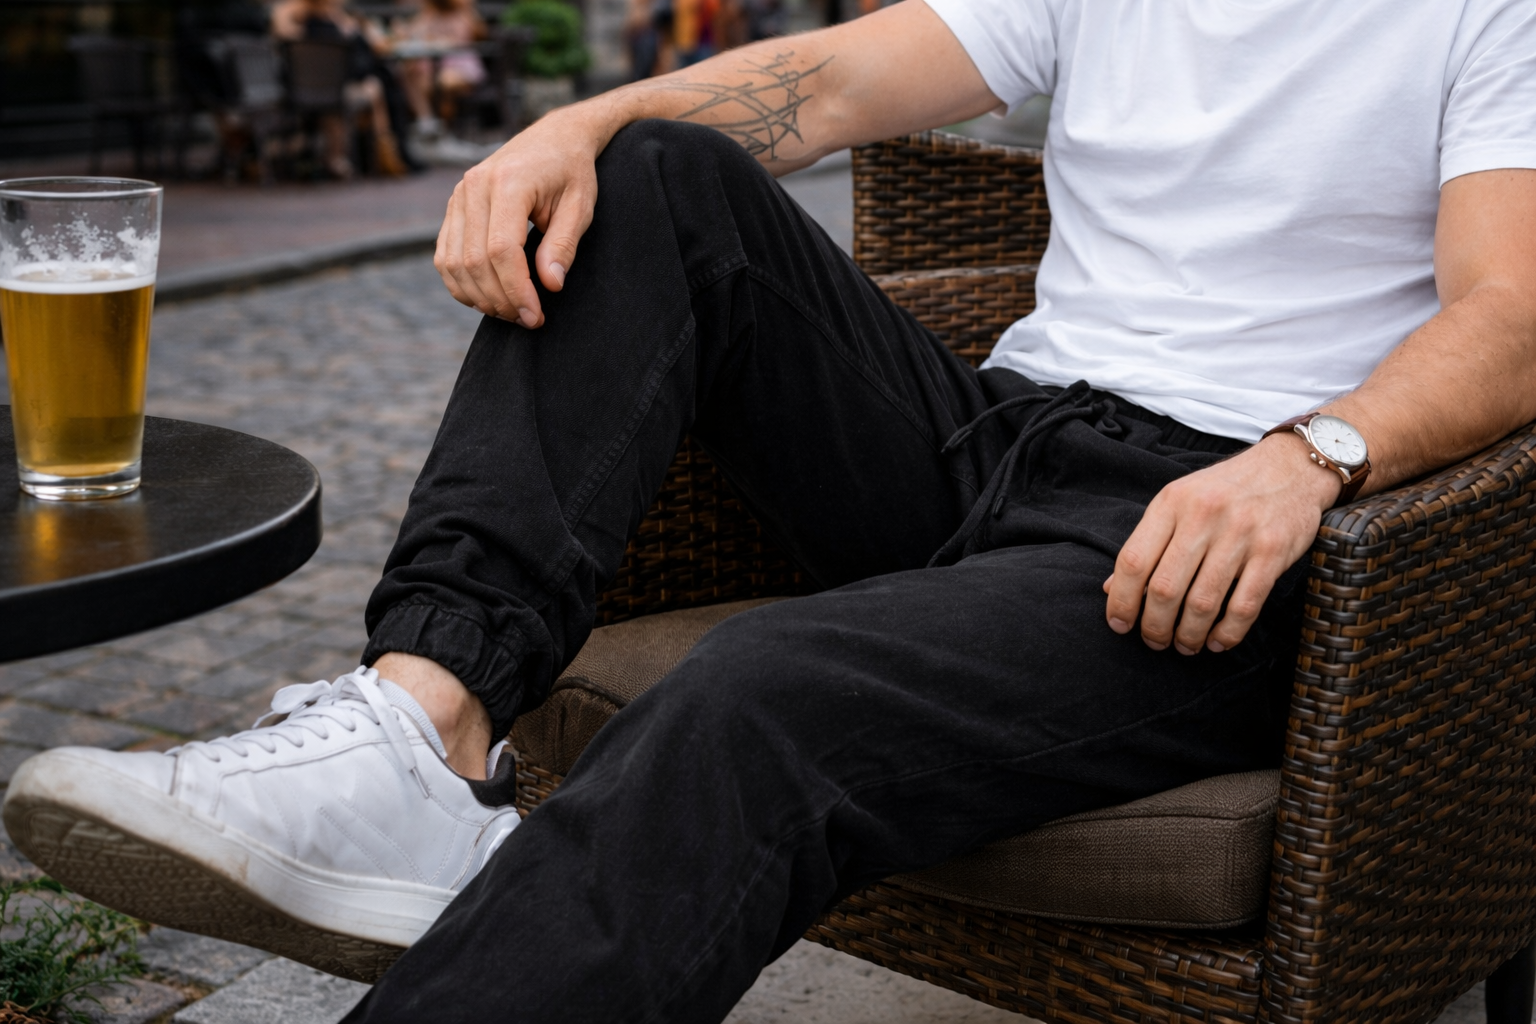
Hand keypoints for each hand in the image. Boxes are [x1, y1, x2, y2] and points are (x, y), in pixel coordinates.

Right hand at [435, 104, 608, 325]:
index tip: (536, 316)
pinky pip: (444, 255)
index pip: (501, 250)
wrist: (554, 138)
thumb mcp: (580, 207)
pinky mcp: (454, 206)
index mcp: (508, 182)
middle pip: (474, 261)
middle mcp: (474, 186)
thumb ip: (563, 245)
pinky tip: (488, 296)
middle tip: (527, 320)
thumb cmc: (571, 172)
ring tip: (510, 312)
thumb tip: (550, 285)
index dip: (516, 290)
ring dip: (479, 297)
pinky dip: (460, 283)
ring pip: (453, 262)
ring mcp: (459, 195)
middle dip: (500, 299)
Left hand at [1103, 433, 1340, 653]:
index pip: (1133, 560)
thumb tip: (1110, 588)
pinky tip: (1218, 641)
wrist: (1291, 466)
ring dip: (1189, 634)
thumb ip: (1148, 542)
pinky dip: (1228, 632)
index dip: (1121, 600)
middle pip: (1164, 588)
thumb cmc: (1226, 489)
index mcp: (1171, 502)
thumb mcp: (1179, 501)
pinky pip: (1244, 605)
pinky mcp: (1272, 551)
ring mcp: (1240, 533)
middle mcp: (1203, 515)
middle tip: (1154, 642)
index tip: (1119, 624)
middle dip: (1154, 626)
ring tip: (1184, 645)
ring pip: (1203, 602)